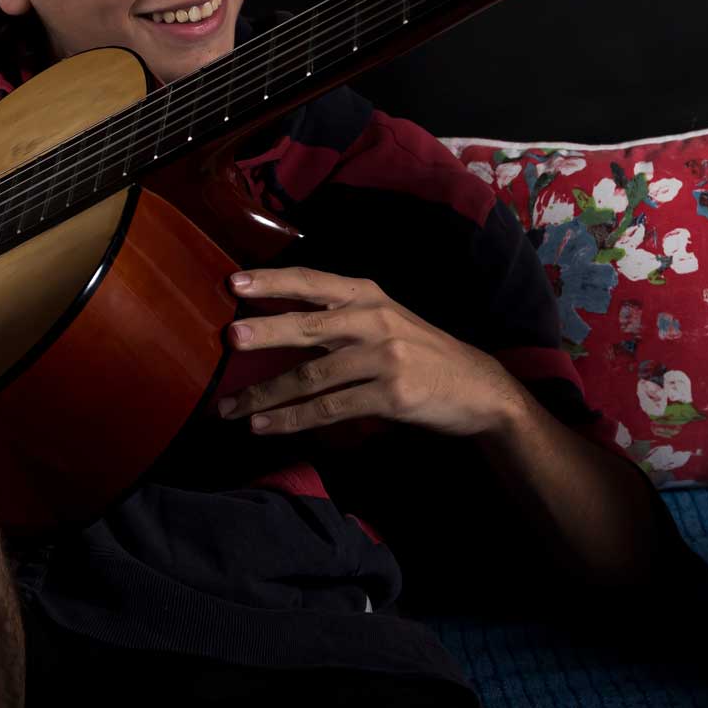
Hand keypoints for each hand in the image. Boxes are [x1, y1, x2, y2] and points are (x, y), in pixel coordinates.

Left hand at [217, 267, 528, 438]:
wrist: (479, 389)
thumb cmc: (423, 355)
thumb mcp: (387, 321)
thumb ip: (342, 318)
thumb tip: (282, 325)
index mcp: (369, 296)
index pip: (314, 281)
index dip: (274, 281)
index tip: (234, 282)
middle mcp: (375, 320)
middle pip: (309, 324)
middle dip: (265, 331)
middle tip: (228, 337)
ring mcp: (385, 358)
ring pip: (313, 375)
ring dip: (266, 394)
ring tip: (230, 408)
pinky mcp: (391, 395)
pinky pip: (330, 408)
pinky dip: (293, 419)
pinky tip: (265, 426)